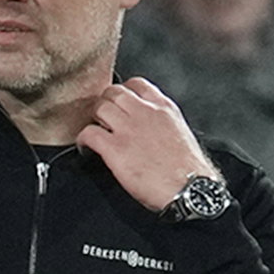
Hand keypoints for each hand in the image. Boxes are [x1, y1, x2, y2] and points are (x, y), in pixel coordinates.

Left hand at [79, 77, 216, 213]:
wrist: (191, 188)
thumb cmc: (188, 169)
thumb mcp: (180, 132)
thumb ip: (162, 122)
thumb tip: (149, 126)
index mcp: (164, 108)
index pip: (136, 84)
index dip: (122, 92)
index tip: (118, 103)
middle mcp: (146, 113)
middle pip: (114, 92)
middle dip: (105, 103)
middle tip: (103, 118)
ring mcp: (129, 129)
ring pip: (99, 107)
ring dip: (93, 119)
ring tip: (96, 132)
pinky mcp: (116, 148)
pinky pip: (89, 133)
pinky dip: (83, 140)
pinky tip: (87, 149)